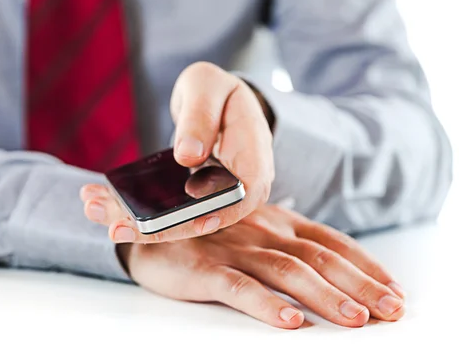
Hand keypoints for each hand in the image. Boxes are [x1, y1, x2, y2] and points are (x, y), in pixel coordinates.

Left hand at [83, 61, 273, 242]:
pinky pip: (164, 208)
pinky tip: (99, 199)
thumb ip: (200, 117)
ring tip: (96, 210)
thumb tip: (188, 155)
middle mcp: (236, 186)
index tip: (187, 224)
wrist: (213, 98)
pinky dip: (132, 207)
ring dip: (135, 222)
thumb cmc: (216, 90)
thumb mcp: (208, 88)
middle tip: (117, 228)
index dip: (216, 215)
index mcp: (253, 159)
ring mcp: (212, 195)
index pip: (242, 197)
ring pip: (177, 218)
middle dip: (159, 229)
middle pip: (203, 218)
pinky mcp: (189, 197)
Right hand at [116, 204, 405, 328]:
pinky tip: (289, 321)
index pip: (330, 241)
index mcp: (276, 221)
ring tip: (354, 320)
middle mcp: (261, 230)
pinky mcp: (204, 268)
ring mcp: (233, 248)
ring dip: (324, 295)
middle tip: (391, 311)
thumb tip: (331, 270)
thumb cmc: (209, 233)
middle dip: (359, 285)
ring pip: (286, 271)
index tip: (394, 290)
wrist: (149, 228)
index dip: (365, 265)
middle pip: (319, 257)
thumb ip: (287, 243)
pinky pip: (238, 287)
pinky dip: (264, 304)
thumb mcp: (253, 231)